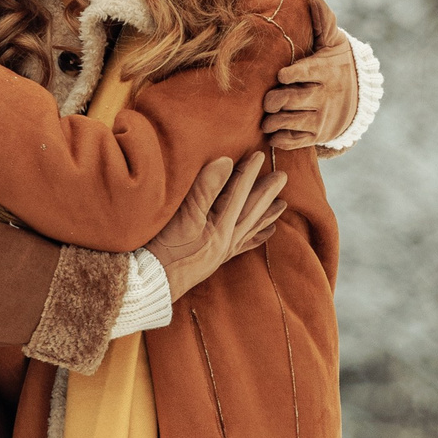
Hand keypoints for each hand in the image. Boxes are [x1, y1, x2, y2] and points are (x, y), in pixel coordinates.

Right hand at [148, 152, 287, 299]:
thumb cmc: (164, 248)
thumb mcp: (182, 215)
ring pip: (251, 228)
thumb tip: (226, 162)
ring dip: (266, 215)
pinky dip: (256, 238)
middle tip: (282, 177)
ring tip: (281, 206)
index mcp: (220, 225)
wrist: (154, 282)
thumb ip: (205, 189)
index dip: (248, 172)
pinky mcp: (215, 260)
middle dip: (266, 193)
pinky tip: (265, 234)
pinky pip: (243, 246)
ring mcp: (222, 250)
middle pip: (251, 211)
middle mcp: (227, 238)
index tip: (260, 155)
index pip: (238, 193)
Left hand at [264, 0, 358, 149]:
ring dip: (274, 122)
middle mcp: (323, 95)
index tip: (282, 74)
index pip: (307, 73)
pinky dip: (282, 139)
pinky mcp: (316, 134)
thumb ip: (323, 23)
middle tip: (267, 101)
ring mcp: (320, 117)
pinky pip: (296, 141)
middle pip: (294, 100)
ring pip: (292, 122)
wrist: (357, 98)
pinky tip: (273, 133)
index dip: (292, 75)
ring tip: (266, 118)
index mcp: (325, 71)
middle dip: (276, 101)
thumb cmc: (335, 64)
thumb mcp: (333, 43)